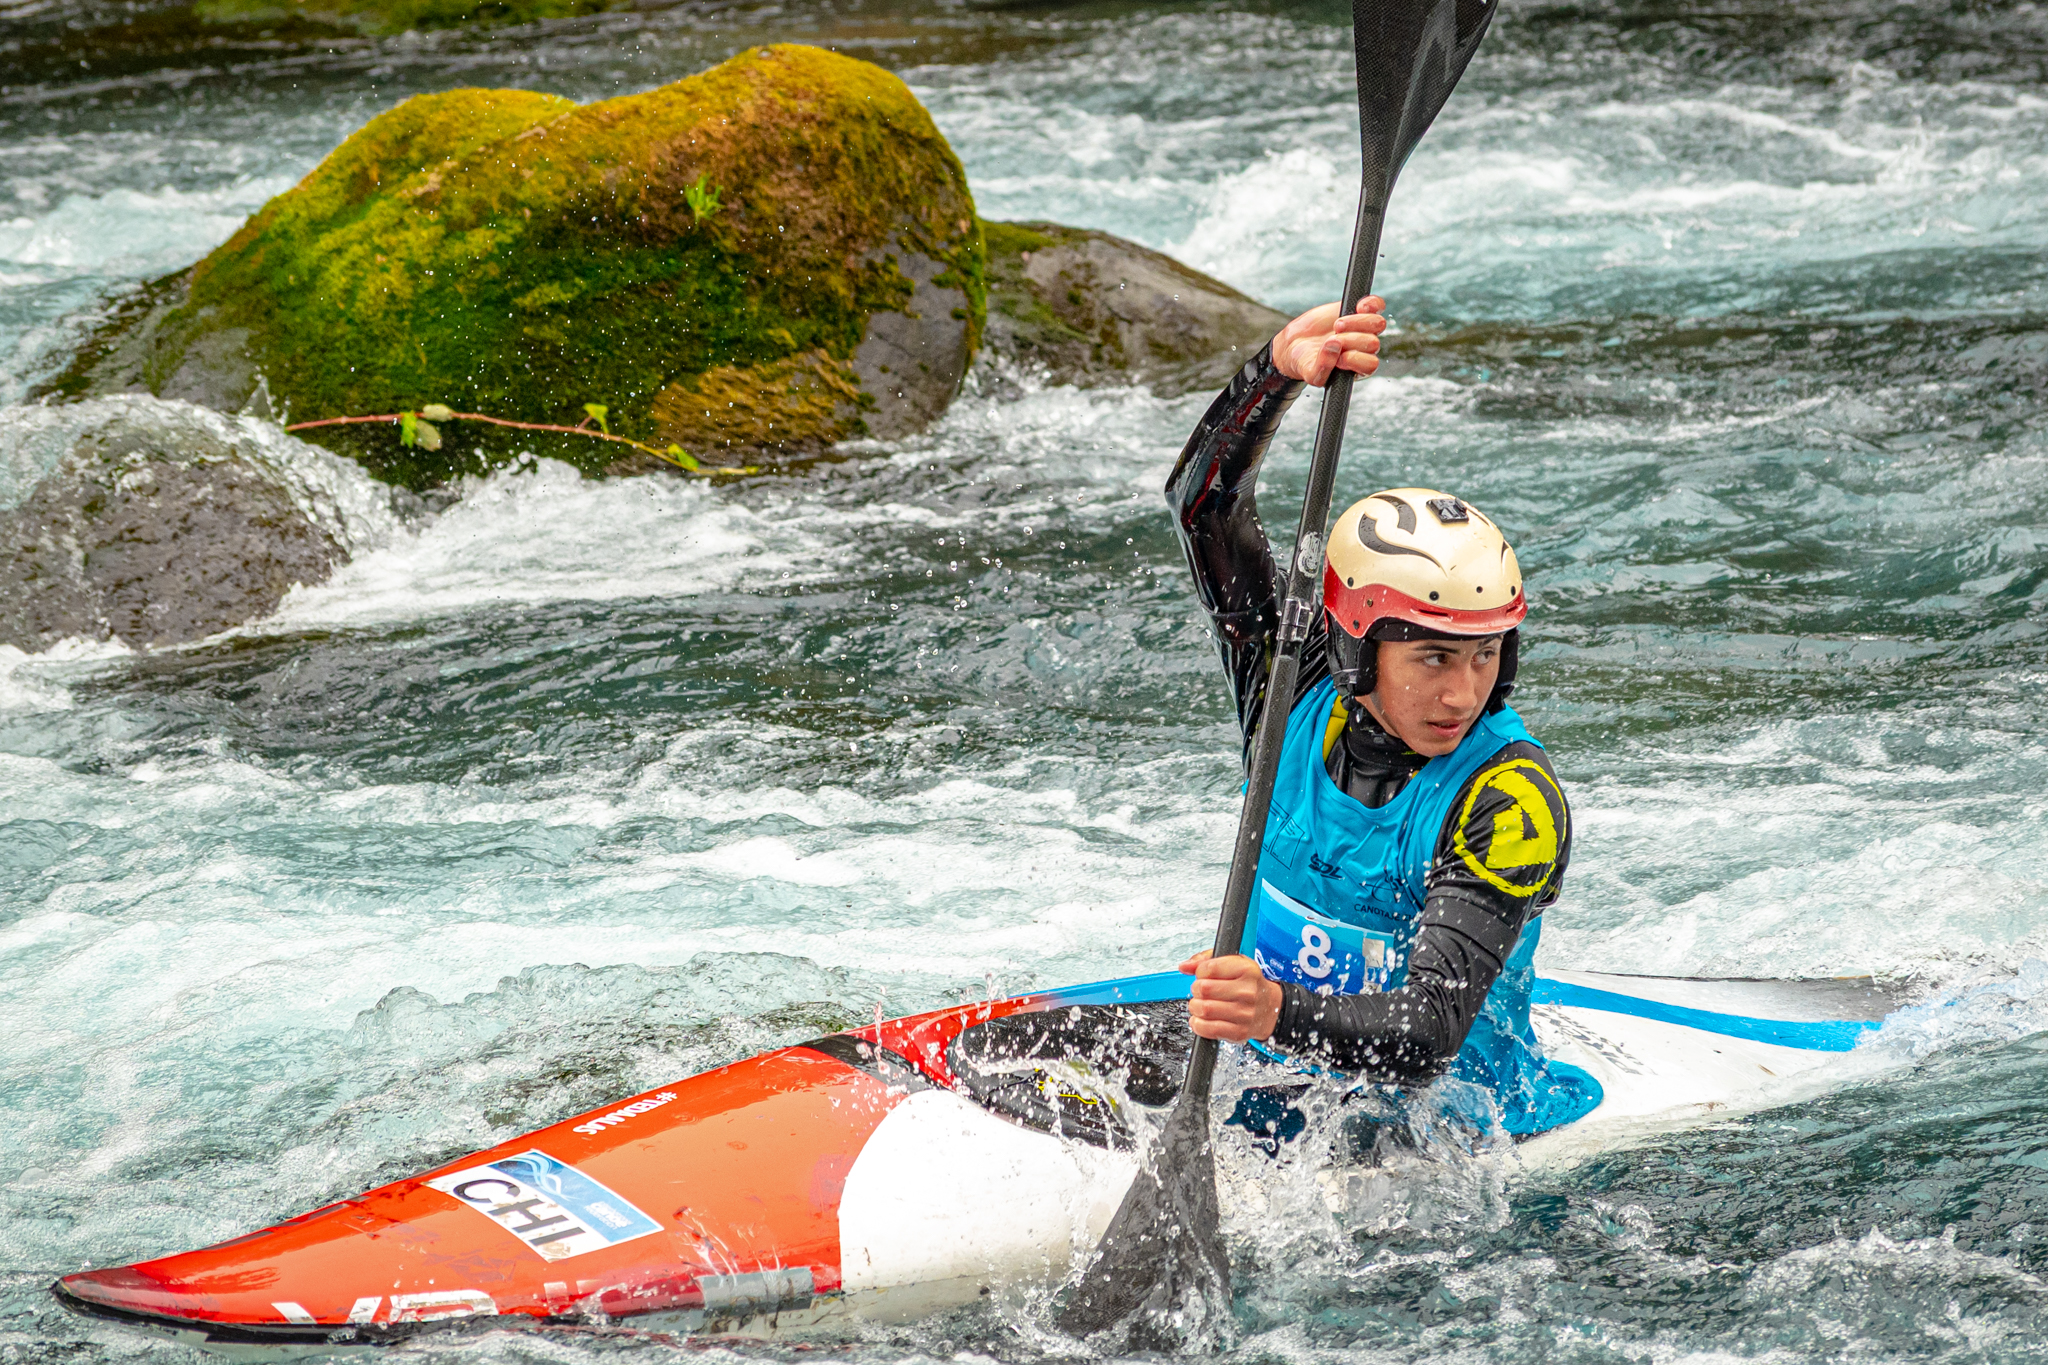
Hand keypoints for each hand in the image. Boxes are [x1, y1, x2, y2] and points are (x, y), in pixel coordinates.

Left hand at [1178, 950, 1282, 1042]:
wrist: (1270, 1008)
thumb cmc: (1248, 984)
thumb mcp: (1233, 963)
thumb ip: (1206, 960)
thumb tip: (1185, 966)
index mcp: (1247, 970)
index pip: (1209, 968)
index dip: (1200, 972)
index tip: (1203, 975)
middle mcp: (1248, 992)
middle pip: (1204, 989)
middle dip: (1196, 989)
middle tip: (1201, 991)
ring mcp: (1244, 1014)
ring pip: (1204, 1009)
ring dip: (1195, 1007)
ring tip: (1201, 1004)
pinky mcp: (1238, 1032)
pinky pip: (1208, 1029)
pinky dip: (1198, 1024)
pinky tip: (1201, 1019)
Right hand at [1271, 296, 1386, 386]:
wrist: (1297, 342)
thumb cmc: (1305, 360)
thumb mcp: (1310, 372)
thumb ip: (1322, 367)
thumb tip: (1334, 347)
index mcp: (1357, 368)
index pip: (1370, 365)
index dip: (1355, 359)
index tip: (1339, 357)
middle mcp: (1364, 349)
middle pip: (1373, 343)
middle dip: (1351, 340)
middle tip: (1332, 338)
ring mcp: (1363, 329)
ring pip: (1378, 324)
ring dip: (1358, 322)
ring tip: (1338, 325)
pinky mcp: (1359, 311)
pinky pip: (1377, 305)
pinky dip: (1371, 304)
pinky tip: (1358, 307)